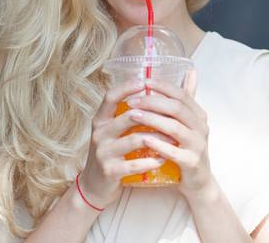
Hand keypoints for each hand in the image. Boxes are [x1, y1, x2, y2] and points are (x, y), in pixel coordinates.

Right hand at [79, 78, 167, 207]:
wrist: (95, 186)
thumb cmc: (112, 153)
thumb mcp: (115, 131)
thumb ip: (132, 112)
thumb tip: (151, 84)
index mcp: (101, 120)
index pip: (110, 97)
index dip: (127, 88)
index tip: (145, 82)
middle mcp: (99, 133)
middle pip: (127, 117)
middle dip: (153, 115)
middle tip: (173, 116)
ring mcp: (103, 152)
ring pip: (134, 140)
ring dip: (157, 138)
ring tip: (173, 138)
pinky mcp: (109, 171)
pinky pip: (134, 164)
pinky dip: (151, 161)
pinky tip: (163, 159)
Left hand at [127, 69, 214, 200]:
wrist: (198, 183)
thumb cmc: (186, 149)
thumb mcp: (187, 123)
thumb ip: (185, 100)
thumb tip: (190, 70)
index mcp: (199, 115)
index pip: (181, 94)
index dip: (162, 86)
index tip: (143, 81)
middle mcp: (201, 127)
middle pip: (177, 108)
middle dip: (153, 101)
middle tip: (133, 100)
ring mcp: (198, 145)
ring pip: (174, 127)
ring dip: (152, 119)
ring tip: (133, 115)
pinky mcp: (192, 162)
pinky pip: (174, 151)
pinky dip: (158, 144)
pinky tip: (143, 139)